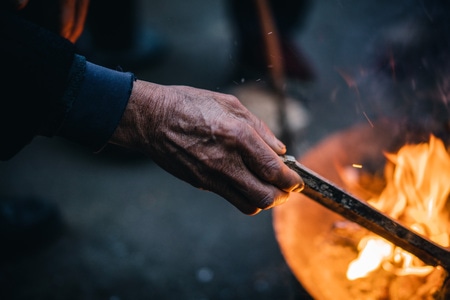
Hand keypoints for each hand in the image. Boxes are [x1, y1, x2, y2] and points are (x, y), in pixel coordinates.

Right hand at [110, 80, 303, 214]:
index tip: (296, 180)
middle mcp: (227, 161)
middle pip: (265, 197)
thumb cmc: (191, 105)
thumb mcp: (230, 104)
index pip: (274, 171)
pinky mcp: (201, 183)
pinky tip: (244, 180)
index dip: (291, 180)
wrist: (152, 118)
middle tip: (285, 187)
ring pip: (249, 205)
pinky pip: (230, 197)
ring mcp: (212, 176)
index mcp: (239, 136)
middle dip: (282, 195)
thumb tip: (279, 150)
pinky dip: (244, 195)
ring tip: (266, 187)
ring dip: (264, 200)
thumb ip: (260, 129)